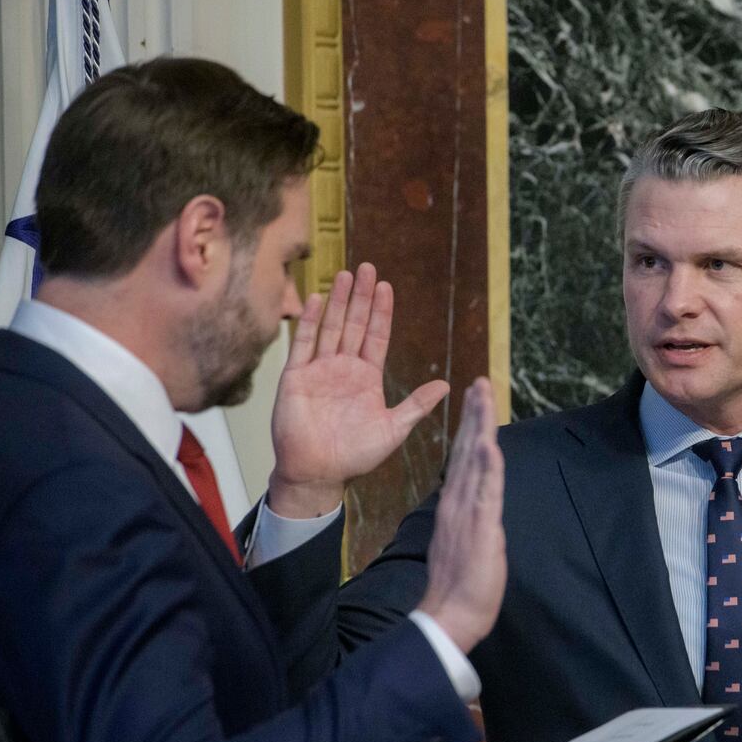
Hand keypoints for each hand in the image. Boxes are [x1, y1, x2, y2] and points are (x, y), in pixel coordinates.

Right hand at [268, 264, 450, 517]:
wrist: (319, 473)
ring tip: (345, 274)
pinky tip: (318, 300)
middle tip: (368, 267)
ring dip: (339, 302)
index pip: (377, 336)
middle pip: (355, 324)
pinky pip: (303, 344)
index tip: (387, 287)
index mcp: (367, 378)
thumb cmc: (355, 455)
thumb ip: (417, 405)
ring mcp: (319, 370)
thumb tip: (446, 385)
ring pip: (331, 327)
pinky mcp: (296, 377)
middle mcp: (344, 369)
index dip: (382, 312)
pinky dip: (310, 322)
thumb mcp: (394, 428)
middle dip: (362, 297)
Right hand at [416, 378, 505, 652]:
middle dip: (474, 415)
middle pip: (466, 449)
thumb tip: (478, 510)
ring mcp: (467, 511)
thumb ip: (470, 522)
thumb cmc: (460, 588)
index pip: (463, 459)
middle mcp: (457, 502)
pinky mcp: (480, 526)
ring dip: (480, 426)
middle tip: (479, 383)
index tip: (474, 401)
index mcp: (455, 507)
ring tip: (482, 395)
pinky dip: (487, 465)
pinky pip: (485, 490)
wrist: (450, 617)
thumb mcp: (467, 545)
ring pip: (475, 460)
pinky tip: (487, 442)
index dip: (469, 428)